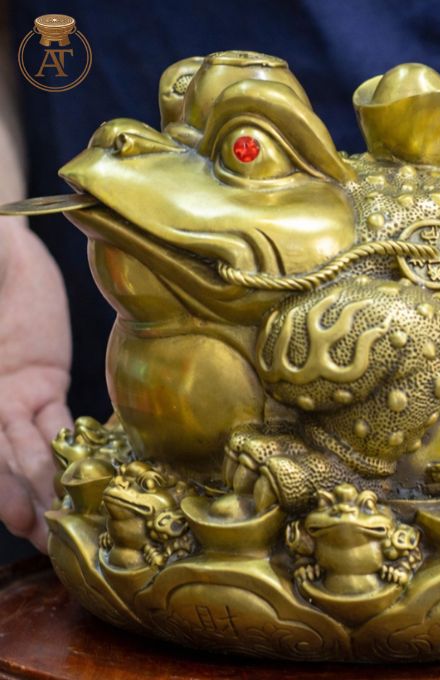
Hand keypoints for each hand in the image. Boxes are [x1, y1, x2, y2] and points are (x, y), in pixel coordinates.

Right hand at [0, 222, 71, 550]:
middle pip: (2, 460)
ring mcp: (10, 398)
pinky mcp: (43, 386)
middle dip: (23, 501)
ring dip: (44, 491)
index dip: (1, 481)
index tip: (15, 517)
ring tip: (59, 531)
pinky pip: (54, 425)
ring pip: (28, 451)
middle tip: (47, 540)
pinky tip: (74, 484)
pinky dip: (65, 454)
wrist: (2, 254)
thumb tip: (3, 322)